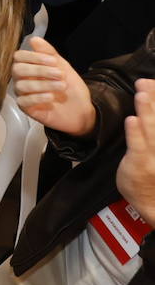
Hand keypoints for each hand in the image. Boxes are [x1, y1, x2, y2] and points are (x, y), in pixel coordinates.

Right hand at [12, 37, 96, 135]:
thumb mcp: (63, 66)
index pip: (19, 57)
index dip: (34, 57)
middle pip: (18, 70)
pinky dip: (38, 97)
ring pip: (21, 85)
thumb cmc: (71, 88)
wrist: (82, 110)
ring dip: (44, 84)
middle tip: (60, 74)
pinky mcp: (26, 108)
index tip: (52, 61)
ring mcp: (23, 94)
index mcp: (29, 67)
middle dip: (40, 70)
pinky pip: (24, 101)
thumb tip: (34, 39)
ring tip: (62, 86)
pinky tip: (52, 97)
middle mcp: (22, 79)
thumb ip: (49, 53)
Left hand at [117, 79, 154, 221]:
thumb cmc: (153, 171)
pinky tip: (132, 120)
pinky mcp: (140, 164)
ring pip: (151, 129)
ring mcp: (154, 155)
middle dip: (154, 99)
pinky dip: (135, 133)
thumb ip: (151, 126)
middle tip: (146, 82)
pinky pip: (138, 146)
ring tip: (142, 93)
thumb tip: (148, 101)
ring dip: (147, 110)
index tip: (153, 82)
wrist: (154, 202)